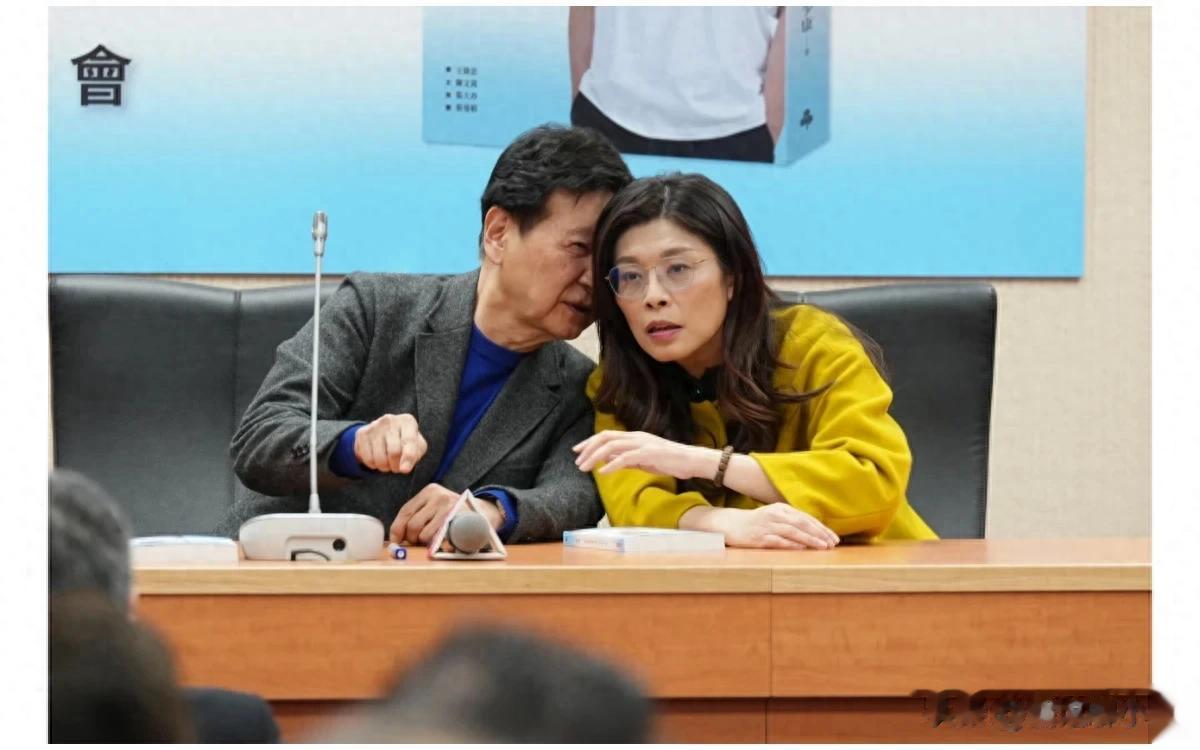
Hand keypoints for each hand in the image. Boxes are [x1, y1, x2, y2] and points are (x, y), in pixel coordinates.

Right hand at [355, 413, 426, 473]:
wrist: (383, 432)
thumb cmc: (405, 440)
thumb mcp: (417, 445)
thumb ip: (415, 455)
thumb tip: (405, 467)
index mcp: (407, 421)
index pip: (409, 441)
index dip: (408, 457)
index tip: (405, 470)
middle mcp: (391, 420)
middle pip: (394, 452)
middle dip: (396, 466)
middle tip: (397, 467)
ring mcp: (375, 426)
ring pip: (379, 458)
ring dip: (385, 467)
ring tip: (388, 463)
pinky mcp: (363, 434)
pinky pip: (368, 459)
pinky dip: (373, 465)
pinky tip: (377, 459)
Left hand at [389, 484, 501, 545]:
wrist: (483, 513)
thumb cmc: (453, 514)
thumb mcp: (435, 507)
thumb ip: (418, 517)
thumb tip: (397, 540)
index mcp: (430, 491)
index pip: (405, 511)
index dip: (397, 529)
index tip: (396, 541)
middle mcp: (439, 496)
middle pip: (413, 524)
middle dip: (412, 539)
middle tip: (418, 542)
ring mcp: (450, 508)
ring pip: (425, 534)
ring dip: (425, 543)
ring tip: (433, 541)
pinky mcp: (460, 521)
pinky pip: (440, 540)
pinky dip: (437, 546)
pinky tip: (442, 545)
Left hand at [573, 430, 711, 479]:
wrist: (691, 460)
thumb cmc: (669, 461)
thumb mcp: (643, 460)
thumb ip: (626, 459)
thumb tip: (607, 462)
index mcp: (634, 437)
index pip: (606, 435)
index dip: (589, 442)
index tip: (577, 451)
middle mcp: (636, 437)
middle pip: (605, 438)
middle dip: (588, 449)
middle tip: (577, 462)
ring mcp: (642, 444)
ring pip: (611, 446)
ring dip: (594, 457)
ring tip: (584, 468)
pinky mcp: (649, 454)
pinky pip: (625, 458)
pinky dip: (611, 465)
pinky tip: (602, 472)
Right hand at [683, 504, 839, 549]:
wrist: (730, 524)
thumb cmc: (755, 523)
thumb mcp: (774, 517)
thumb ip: (791, 522)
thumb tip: (813, 532)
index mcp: (781, 509)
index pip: (806, 518)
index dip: (821, 528)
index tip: (834, 538)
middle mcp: (775, 515)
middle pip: (802, 524)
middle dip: (820, 534)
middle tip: (833, 543)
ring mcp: (767, 526)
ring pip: (793, 532)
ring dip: (810, 539)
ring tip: (823, 547)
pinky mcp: (759, 537)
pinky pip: (778, 540)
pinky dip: (792, 544)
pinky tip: (803, 548)